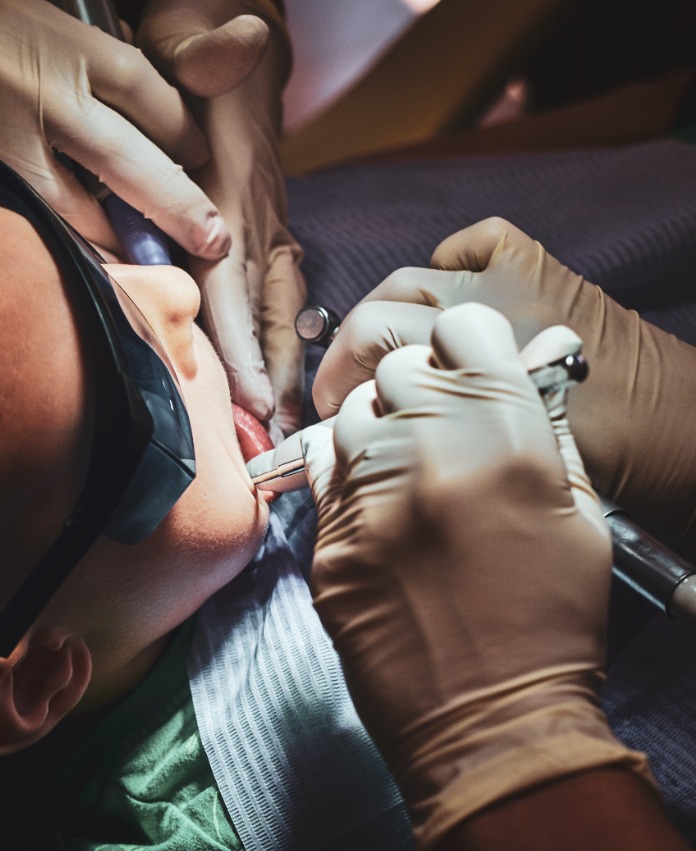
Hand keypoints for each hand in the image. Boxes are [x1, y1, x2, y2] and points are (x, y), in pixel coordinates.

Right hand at [0, 0, 231, 263]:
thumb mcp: (3, 10)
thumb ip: (66, 48)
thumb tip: (131, 94)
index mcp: (52, 37)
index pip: (146, 91)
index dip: (182, 131)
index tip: (198, 157)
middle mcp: (30, 86)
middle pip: (131, 160)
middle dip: (180, 207)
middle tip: (214, 241)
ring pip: (74, 212)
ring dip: (115, 244)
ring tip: (147, 271)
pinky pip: (12, 228)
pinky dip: (44, 254)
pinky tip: (69, 274)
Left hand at [136, 0, 304, 437]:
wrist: (229, 35)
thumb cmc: (196, 42)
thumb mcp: (191, 38)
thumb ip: (208, 53)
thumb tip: (229, 51)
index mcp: (238, 183)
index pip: (237, 273)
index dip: (244, 336)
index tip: (254, 393)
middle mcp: (259, 212)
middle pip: (268, 306)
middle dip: (274, 373)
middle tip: (276, 436)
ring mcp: (265, 222)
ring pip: (279, 304)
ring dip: (284, 364)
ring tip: (285, 425)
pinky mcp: (261, 228)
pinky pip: (273, 293)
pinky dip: (277, 340)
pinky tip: (276, 382)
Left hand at [301, 303, 653, 846]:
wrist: (491, 723)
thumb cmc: (549, 621)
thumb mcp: (575, 514)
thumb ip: (547, 426)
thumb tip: (542, 352)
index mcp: (503, 435)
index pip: (460, 329)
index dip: (466, 346)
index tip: (469, 366)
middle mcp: (425, 451)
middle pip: (397, 366)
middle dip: (420, 384)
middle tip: (440, 425)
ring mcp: (367, 495)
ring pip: (349, 412)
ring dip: (376, 425)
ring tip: (407, 468)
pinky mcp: (327, 538)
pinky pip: (322, 470)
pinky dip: (345, 471)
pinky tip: (375, 499)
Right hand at [313, 217, 695, 535]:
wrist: (678, 430)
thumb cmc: (602, 463)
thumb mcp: (504, 465)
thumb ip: (429, 442)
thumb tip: (363, 441)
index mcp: (474, 366)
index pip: (370, 348)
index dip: (337, 384)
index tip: (332, 415)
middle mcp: (485, 312)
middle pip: (379, 315)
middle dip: (348, 356)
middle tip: (344, 393)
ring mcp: (512, 281)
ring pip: (413, 278)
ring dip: (386, 313)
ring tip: (385, 351)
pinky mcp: (538, 266)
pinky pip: (477, 243)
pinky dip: (451, 261)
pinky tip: (444, 292)